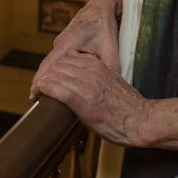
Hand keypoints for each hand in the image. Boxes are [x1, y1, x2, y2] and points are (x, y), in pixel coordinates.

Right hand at [30, 0, 120, 99]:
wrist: (101, 7)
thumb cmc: (104, 25)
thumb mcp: (109, 46)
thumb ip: (109, 65)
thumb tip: (112, 85)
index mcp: (67, 44)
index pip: (49, 66)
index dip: (40, 81)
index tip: (33, 96)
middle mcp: (60, 44)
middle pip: (46, 66)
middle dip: (39, 82)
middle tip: (33, 99)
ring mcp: (61, 44)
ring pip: (51, 63)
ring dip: (46, 76)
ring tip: (40, 94)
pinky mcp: (65, 44)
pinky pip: (57, 59)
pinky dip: (53, 71)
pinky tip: (54, 82)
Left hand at [33, 50, 147, 146]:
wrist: (140, 120)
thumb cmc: (129, 107)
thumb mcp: (113, 82)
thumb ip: (98, 77)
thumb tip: (84, 83)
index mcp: (98, 65)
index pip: (68, 58)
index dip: (57, 67)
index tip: (52, 77)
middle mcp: (90, 71)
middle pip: (59, 65)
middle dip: (49, 75)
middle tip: (42, 86)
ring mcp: (85, 85)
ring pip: (55, 76)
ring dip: (44, 83)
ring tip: (38, 92)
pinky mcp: (81, 101)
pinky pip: (56, 90)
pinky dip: (45, 90)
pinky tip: (39, 95)